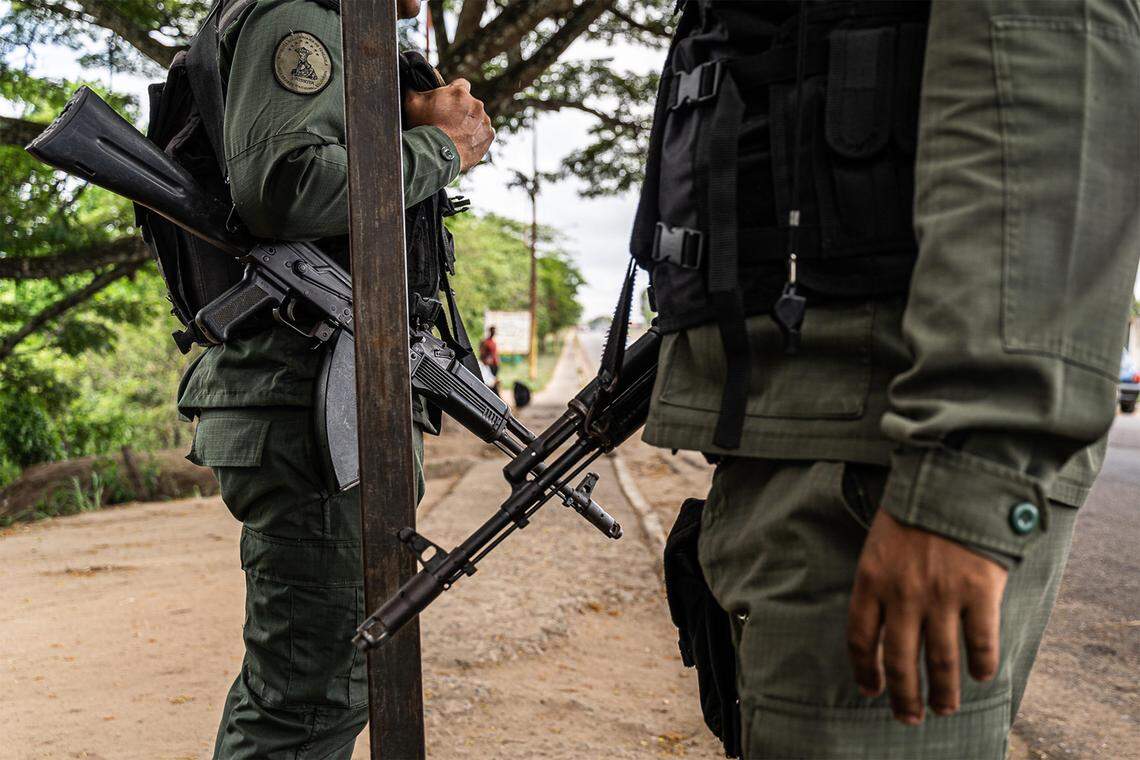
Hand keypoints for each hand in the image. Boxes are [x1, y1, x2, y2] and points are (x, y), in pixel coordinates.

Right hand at [404, 79, 493, 171]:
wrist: (436, 155)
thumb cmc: (423, 127)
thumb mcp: (412, 103)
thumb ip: (412, 88)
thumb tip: (409, 81)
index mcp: (460, 92)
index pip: (462, 84)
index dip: (455, 93)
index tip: (449, 103)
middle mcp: (476, 104)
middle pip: (471, 104)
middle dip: (462, 111)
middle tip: (449, 123)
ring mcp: (484, 121)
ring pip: (478, 119)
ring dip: (470, 124)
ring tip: (456, 135)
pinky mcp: (489, 136)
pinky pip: (485, 134)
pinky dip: (477, 137)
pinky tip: (465, 142)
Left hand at [847, 509, 1007, 724]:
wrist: (954, 478)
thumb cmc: (914, 510)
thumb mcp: (880, 542)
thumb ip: (880, 582)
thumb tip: (880, 625)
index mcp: (871, 580)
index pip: (862, 640)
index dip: (866, 672)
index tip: (871, 690)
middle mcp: (903, 594)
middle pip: (900, 662)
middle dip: (904, 697)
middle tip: (909, 717)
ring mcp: (942, 595)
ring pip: (941, 661)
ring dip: (943, 692)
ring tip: (945, 708)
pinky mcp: (979, 591)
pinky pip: (980, 643)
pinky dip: (981, 665)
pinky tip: (981, 677)